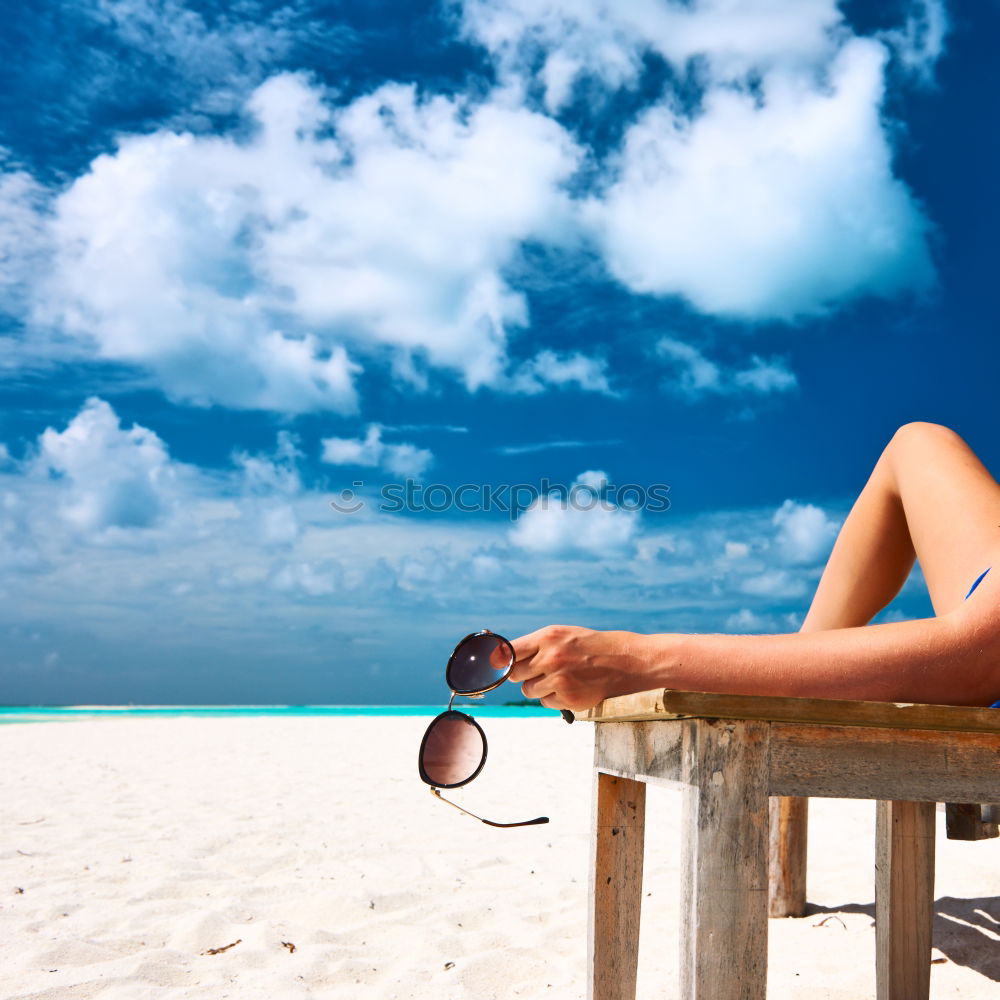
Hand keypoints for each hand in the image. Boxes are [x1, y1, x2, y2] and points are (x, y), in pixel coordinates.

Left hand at [507, 625, 645, 711]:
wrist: (621, 661)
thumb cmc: (586, 646)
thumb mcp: (560, 635)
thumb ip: (533, 645)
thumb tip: (499, 659)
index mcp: (548, 637)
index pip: (509, 652)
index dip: (501, 661)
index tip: (498, 665)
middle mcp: (551, 658)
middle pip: (515, 674)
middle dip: (522, 674)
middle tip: (539, 669)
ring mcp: (559, 680)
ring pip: (528, 690)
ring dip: (538, 687)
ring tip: (559, 677)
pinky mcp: (568, 699)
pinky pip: (544, 702)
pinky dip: (553, 698)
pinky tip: (569, 687)